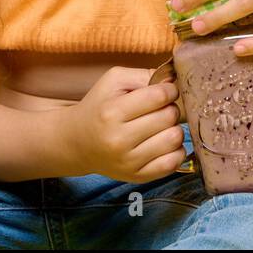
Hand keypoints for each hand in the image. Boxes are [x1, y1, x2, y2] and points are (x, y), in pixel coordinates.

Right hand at [61, 67, 187, 181]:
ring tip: (162, 126)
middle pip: (169, 117)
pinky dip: (176, 151)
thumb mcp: (114, 81)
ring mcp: (128, 161)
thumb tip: (173, 81)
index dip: (169, 90)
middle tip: (160, 109)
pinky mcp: (137, 177)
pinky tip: (164, 143)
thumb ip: (144, 75)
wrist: (77, 143)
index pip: (158, 96)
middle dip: (170, 108)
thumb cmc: (99, 106)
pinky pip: (173, 163)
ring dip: (174, 129)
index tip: (166, 91)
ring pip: (174, 139)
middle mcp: (119, 140)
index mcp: (112, 112)